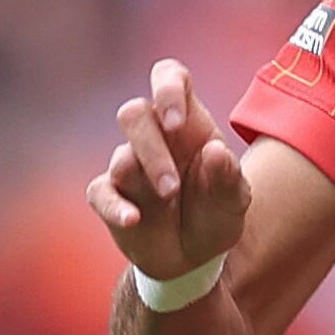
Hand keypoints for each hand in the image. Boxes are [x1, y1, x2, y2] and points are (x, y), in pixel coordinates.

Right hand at [86, 58, 250, 284]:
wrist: (196, 256)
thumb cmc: (216, 213)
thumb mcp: (234, 200)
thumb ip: (229, 176)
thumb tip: (215, 151)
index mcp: (188, 123)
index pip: (169, 78)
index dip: (167, 87)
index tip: (174, 121)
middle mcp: (155, 137)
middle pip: (134, 113)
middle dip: (151, 147)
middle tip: (172, 186)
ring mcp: (130, 166)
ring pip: (121, 156)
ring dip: (144, 177)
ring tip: (169, 201)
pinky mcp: (111, 195)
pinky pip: (100, 192)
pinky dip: (114, 206)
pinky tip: (133, 219)